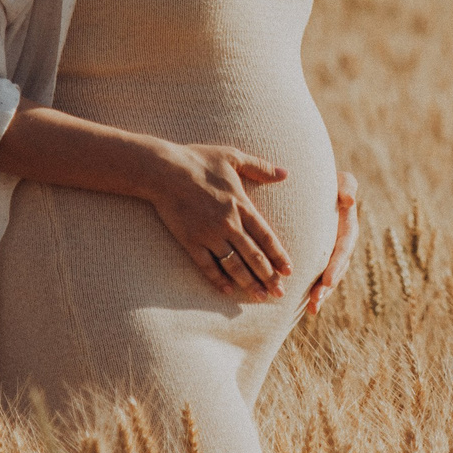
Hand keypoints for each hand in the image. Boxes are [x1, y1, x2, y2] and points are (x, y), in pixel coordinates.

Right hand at [137, 142, 292, 302]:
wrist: (163, 170)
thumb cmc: (198, 160)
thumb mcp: (233, 157)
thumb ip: (260, 167)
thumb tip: (285, 173)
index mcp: (241, 205)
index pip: (266, 237)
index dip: (279, 256)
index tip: (288, 271)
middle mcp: (228, 224)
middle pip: (254, 256)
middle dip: (269, 276)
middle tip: (279, 293)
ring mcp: (209, 235)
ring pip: (234, 265)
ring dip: (249, 282)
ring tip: (260, 296)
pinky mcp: (190, 241)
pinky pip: (207, 266)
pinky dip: (218, 280)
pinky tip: (228, 291)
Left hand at [304, 173, 360, 316]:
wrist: (319, 187)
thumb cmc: (329, 181)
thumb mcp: (342, 179)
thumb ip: (348, 185)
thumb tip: (349, 199)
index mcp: (348, 228)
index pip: (343, 248)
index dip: (336, 265)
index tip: (328, 279)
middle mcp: (343, 244)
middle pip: (337, 269)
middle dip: (327, 286)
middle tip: (315, 300)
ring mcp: (333, 253)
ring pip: (330, 277)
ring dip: (322, 294)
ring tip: (312, 309)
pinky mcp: (322, 258)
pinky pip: (319, 276)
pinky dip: (314, 290)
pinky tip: (306, 307)